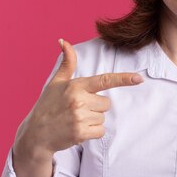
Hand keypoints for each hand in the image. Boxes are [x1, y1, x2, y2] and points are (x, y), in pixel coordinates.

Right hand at [12, 39, 142, 176]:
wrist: (36, 134)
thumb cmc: (48, 106)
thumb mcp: (56, 83)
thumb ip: (67, 63)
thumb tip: (64, 41)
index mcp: (76, 85)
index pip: (104, 80)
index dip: (124, 79)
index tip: (139, 78)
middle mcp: (79, 100)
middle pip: (106, 103)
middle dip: (96, 107)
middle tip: (78, 110)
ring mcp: (80, 117)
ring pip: (103, 118)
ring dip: (93, 121)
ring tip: (75, 120)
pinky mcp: (81, 132)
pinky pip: (100, 131)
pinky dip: (92, 132)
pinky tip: (77, 130)